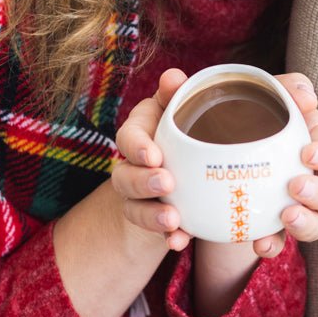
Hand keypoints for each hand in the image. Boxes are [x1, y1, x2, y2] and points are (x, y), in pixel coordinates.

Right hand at [112, 68, 190, 250]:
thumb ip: (178, 94)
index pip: (129, 136)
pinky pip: (154, 231)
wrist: (193, 170)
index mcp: (143, 131)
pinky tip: (180, 240)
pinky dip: (167, 236)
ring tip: (173, 219)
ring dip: (152, 214)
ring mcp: (140, 194)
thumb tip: (173, 76)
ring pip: (134, 206)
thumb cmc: (192, 128)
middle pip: (125, 175)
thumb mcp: (187, 110)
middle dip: (142, 181)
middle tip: (166, 183)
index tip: (155, 155)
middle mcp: (134, 163)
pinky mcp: (154, 217)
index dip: (137, 145)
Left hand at [254, 72, 317, 255]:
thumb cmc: (248, 113)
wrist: (210, 148)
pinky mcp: (270, 228)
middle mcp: (315, 178)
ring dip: (307, 224)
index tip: (307, 153)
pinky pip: (277, 243)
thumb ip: (285, 86)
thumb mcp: (262, 92)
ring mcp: (295, 206)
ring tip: (286, 217)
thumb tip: (307, 95)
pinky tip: (257, 243)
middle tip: (296, 186)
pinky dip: (270, 246)